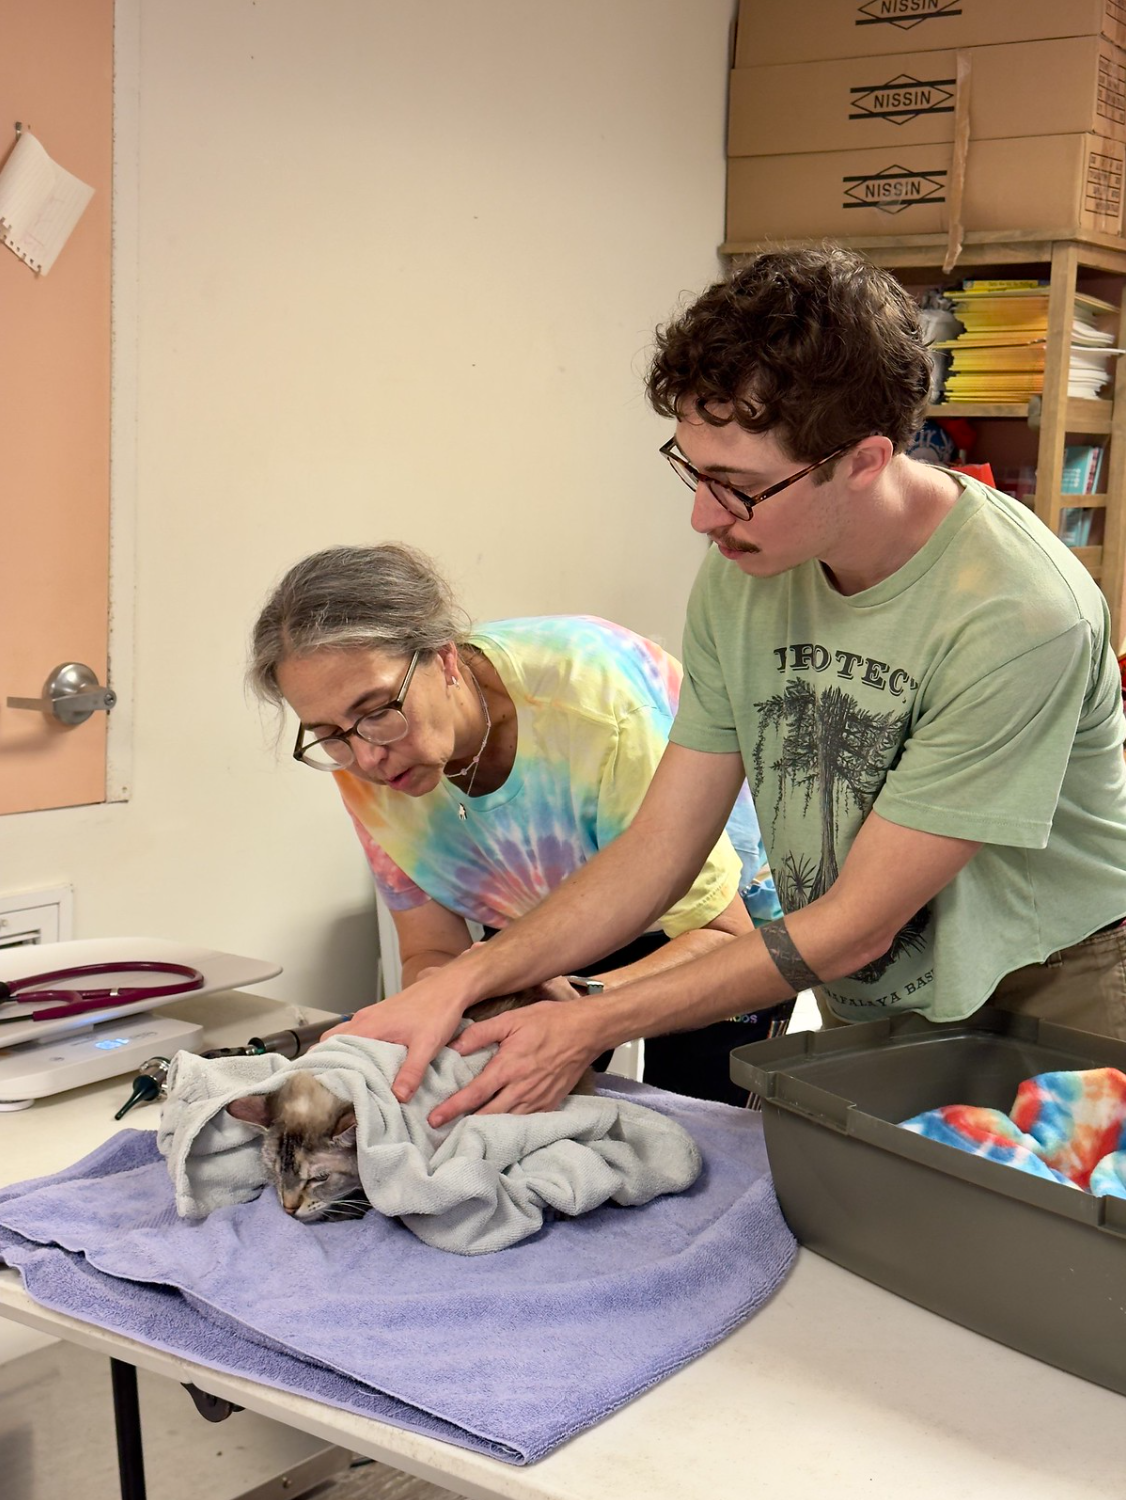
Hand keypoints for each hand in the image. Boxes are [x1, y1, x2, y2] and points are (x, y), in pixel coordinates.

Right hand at [321, 974, 470, 1102]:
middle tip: (333, 1086)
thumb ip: (411, 1071)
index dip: (320, 1064)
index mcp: (368, 1026)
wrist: (451, 985)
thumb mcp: (427, 1045)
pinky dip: (357, 1047)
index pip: (328, 1045)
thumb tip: (398, 1097)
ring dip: (344, 1055)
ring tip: (350, 1079)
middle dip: (329, 1062)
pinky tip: (371, 1063)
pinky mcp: (383, 1015)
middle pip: (332, 1042)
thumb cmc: (439, 1009)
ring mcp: (372, 1015)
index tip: (318, 1084)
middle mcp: (365, 1019)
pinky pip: (359, 1033)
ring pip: (345, 1036)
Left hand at [429, 1000, 600, 1127]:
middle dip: (464, 1125)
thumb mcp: (512, 1019)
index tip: (434, 1119)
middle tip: (444, 1133)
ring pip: (506, 1122)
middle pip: (487, 1115)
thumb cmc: (547, 1021)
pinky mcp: (549, 1104)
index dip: (452, 1108)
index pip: (474, 1094)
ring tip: (467, 1134)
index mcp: (508, 1067)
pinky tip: (498, 1129)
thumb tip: (454, 1046)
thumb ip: (481, 1033)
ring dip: (486, 1129)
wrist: (585, 1031)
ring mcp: (537, 1099)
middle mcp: (521, 1088)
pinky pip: (525, 1122)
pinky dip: (509, 1128)